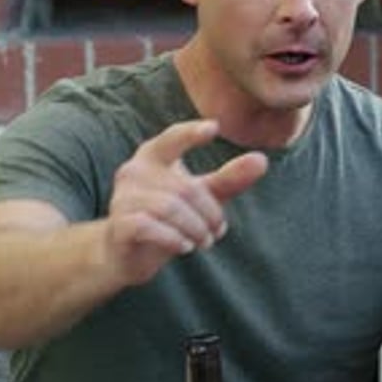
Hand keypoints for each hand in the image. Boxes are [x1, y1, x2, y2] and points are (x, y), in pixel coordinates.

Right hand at [105, 119, 267, 284]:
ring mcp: (122, 198)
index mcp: (152, 156)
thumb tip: (262, 160)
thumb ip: (227, 179)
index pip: (172, 138)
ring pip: (170, 208)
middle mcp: (133, 172)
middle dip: (210, 213)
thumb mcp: (200, 197)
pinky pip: (149, 226)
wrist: (125, 254)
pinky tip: (184, 247)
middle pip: (185, 188)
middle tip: (218, 231)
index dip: (191, 133)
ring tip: (204, 242)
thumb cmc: (165, 218)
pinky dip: (173, 238)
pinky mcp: (119, 224)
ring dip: (195, 229)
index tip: (214, 128)